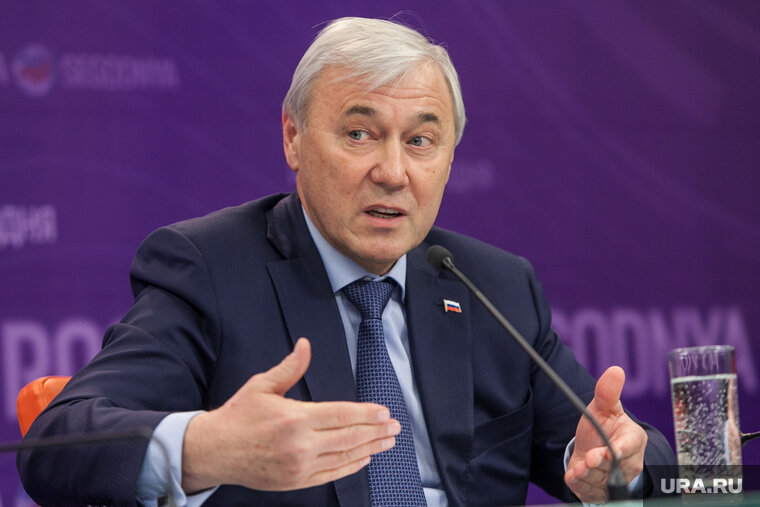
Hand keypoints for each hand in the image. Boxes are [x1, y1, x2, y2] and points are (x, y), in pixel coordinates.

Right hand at [181, 338, 399, 492]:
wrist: (214, 451)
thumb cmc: (238, 415)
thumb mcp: (262, 385)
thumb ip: (290, 367)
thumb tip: (305, 345)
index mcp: (294, 418)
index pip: (341, 415)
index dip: (366, 413)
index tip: (384, 411)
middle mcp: (300, 445)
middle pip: (349, 437)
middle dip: (376, 431)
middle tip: (396, 426)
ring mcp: (298, 467)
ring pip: (344, 457)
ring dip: (370, 449)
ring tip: (387, 442)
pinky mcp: (295, 482)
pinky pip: (331, 474)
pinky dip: (351, 466)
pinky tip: (364, 458)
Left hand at [565, 366, 646, 502]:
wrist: (591, 448)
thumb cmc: (602, 426)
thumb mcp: (603, 408)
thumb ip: (607, 392)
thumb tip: (615, 370)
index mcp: (632, 440)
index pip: (629, 447)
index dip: (620, 451)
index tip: (610, 451)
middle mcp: (628, 463)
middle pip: (614, 468)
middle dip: (599, 464)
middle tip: (589, 459)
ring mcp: (614, 479)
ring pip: (601, 481)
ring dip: (587, 475)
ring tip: (580, 467)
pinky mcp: (599, 490)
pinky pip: (590, 492)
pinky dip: (580, 485)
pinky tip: (574, 475)